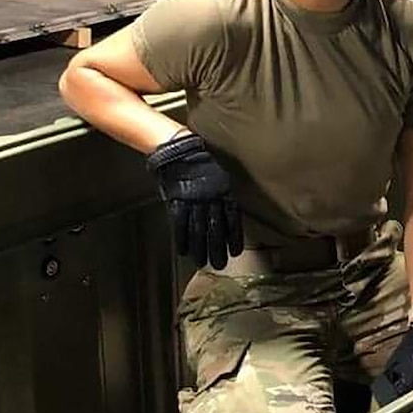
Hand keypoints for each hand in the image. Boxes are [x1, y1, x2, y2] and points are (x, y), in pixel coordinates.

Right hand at [147, 133, 243, 268]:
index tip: (235, 252)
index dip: (233, 236)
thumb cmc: (200, 157)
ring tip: (203, 262)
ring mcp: (193, 201)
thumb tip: (227, 209)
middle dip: (217, 248)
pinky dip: (182, 238)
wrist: (179, 147)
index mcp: (223, 191)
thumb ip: (222, 191)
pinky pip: (180, 223)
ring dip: (201, 248)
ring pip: (199, 230)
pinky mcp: (177, 201)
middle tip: (220, 265)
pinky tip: (184, 251)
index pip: (231, 219)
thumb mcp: (219, 172)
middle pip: (215, 229)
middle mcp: (210, 198)